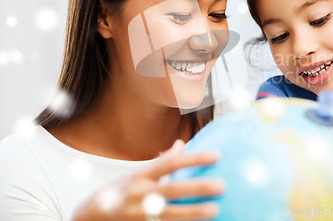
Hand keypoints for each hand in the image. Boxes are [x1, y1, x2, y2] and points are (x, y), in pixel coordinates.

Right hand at [72, 140, 223, 220]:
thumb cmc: (117, 194)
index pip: (170, 164)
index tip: (217, 155)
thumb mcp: (135, 175)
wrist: (86, 220)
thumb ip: (160, 162)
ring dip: (192, 213)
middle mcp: (139, 195)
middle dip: (197, 188)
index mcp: (140, 177)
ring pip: (168, 214)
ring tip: (215, 210)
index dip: (193, 158)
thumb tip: (182, 144)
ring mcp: (138, 215)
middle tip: (221, 185)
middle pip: (171, 190)